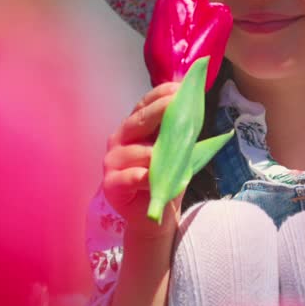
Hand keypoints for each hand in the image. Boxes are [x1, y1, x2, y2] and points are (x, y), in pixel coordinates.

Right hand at [103, 82, 183, 252]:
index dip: (160, 95)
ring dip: (157, 155)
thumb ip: (179, 132)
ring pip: (139, 152)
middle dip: (159, 111)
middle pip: (138, 121)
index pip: (144, 104)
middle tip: (176, 104)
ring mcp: (112, 162)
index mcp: (133, 128)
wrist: (153, 216)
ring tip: (174, 160)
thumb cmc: (164, 179)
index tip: (178, 88)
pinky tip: (149, 177)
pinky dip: (141, 178)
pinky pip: (128, 178)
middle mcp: (119, 140)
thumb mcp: (176, 151)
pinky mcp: (111, 185)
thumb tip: (193, 104)